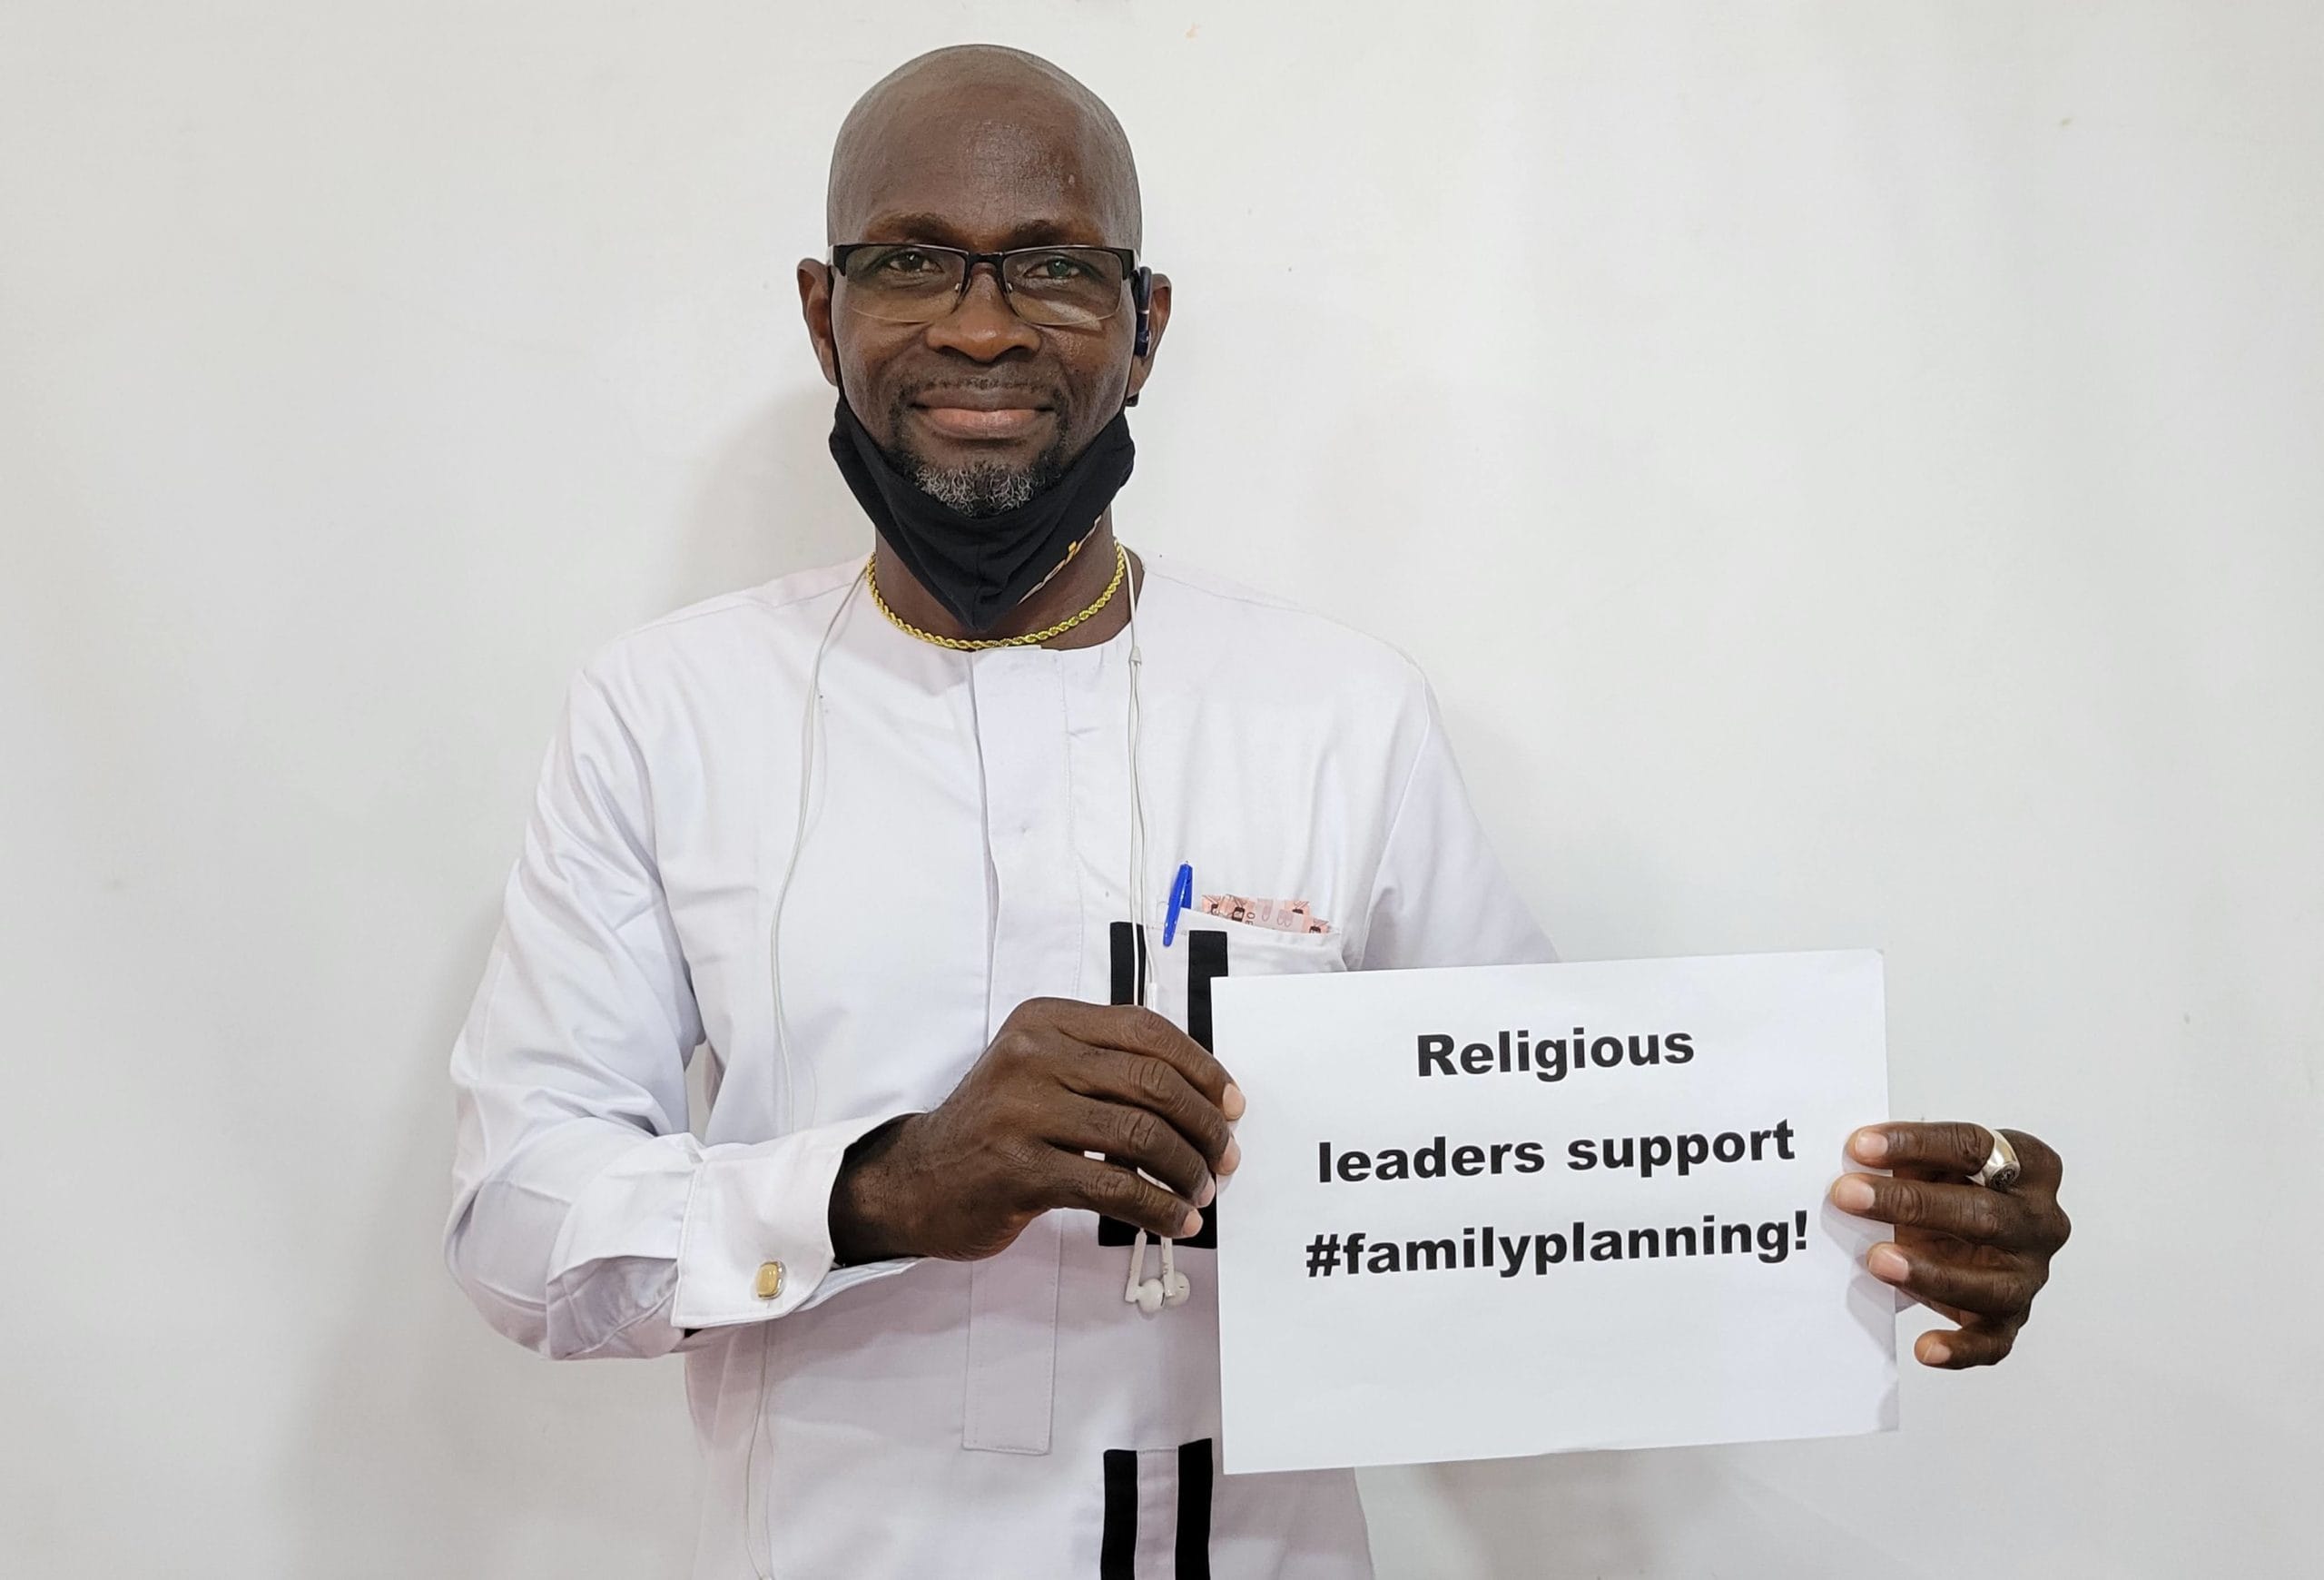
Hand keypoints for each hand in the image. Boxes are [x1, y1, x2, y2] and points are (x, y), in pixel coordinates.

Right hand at [828, 998, 1244, 1262]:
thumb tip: (1204, 1100)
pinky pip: (1113, 1187)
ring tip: (1201, 1192)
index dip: (1202, 1067)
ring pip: (1140, 1135)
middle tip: (1226, 1157)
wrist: (918, 1180)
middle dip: (1204, 1124)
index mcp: (1045, 1020)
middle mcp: (1033, 1055)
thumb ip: (1106, 1069)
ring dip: (1187, 1170)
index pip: (1145, 1030)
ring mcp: (1022, 1111)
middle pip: (1151, 1082)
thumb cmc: (995, 1128)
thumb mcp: (1041, 1072)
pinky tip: (1175, 1220)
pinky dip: (1158, 1207)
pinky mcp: (1019, 1169)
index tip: (1232, 1103)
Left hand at [1831, 1122, 2070, 1368]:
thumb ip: (1907, 1157)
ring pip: (1989, 1284)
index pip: (1974, 1148)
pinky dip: (1961, 1350)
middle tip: (1849, 1195)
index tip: (1861, 1145)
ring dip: (1930, 1274)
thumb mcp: (1933, 1162)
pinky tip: (1926, 1349)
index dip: (1915, 1144)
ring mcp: (2029, 1274)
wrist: (1967, 1232)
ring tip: (1876, 1261)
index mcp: (2030, 1166)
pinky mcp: (2011, 1319)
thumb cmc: (1951, 1188)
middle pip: (1984, 1215)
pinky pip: (1993, 1342)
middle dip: (1910, 1204)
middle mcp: (2040, 1223)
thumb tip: (1857, 1155)